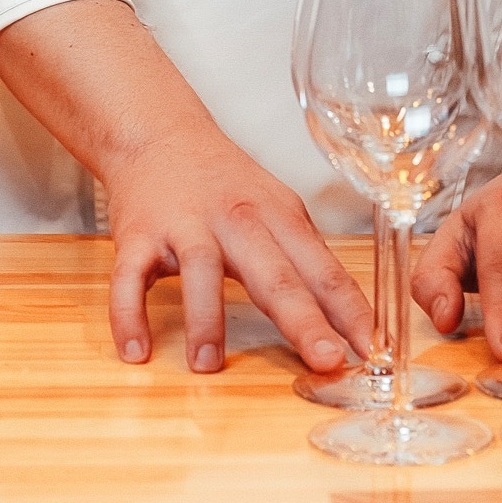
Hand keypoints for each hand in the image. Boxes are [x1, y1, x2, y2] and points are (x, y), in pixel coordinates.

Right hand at [0, 0, 371, 375]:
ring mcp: (185, 226)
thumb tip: (349, 314)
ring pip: (200, 271)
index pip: (322, 267)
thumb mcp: (275, 207)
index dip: (349, 309)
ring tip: (210, 366)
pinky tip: (136, 352)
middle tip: (327, 361)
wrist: (160, 136)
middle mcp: (236, 219)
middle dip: (303, 320)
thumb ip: (305, 255)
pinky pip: (130, 278)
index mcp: (277, 215)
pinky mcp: (138, 236)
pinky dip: (128, 315)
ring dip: (205, 319)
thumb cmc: (226, 184)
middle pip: (274, 273)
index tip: (372, 349)